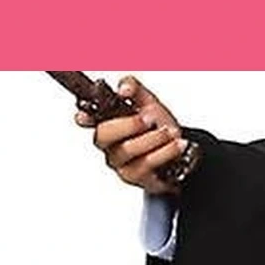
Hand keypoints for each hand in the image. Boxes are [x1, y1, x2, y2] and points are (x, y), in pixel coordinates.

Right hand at [76, 75, 187, 193]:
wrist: (180, 148)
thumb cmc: (158, 125)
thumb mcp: (147, 100)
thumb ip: (134, 88)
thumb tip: (123, 88)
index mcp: (107, 121)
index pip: (87, 118)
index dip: (83, 117)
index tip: (84, 116)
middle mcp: (109, 143)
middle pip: (103, 135)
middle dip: (128, 124)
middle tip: (148, 118)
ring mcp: (120, 162)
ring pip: (127, 150)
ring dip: (153, 138)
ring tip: (169, 132)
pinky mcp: (135, 177)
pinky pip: (146, 165)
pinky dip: (165, 152)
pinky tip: (176, 145)